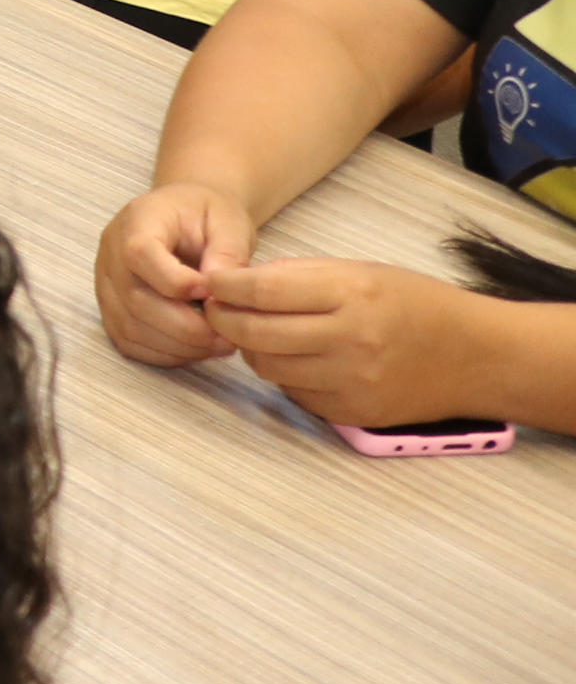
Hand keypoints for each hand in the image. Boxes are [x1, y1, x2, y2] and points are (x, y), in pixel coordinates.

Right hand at [95, 179, 258, 365]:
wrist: (185, 215)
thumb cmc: (206, 215)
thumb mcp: (227, 221)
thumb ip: (227, 252)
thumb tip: (219, 292)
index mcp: (137, 221)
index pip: (138, 254)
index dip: (173, 281)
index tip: (212, 294)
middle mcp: (111, 254)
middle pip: (134, 299)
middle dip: (186, 327)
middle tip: (227, 338)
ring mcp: (106, 285)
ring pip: (129, 327)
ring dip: (177, 346)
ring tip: (218, 345)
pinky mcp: (111, 310)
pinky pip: (129, 341)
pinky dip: (164, 354)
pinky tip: (195, 348)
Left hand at [203, 256, 498, 427]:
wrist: (476, 356)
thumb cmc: (415, 303)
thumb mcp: (361, 271)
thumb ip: (299, 276)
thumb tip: (237, 283)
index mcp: (351, 294)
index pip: (264, 291)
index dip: (225, 287)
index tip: (208, 282)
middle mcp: (350, 340)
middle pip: (256, 333)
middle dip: (223, 319)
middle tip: (214, 309)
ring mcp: (352, 382)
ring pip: (268, 367)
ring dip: (250, 348)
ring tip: (255, 331)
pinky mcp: (353, 413)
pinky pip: (294, 393)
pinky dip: (283, 374)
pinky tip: (294, 358)